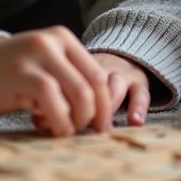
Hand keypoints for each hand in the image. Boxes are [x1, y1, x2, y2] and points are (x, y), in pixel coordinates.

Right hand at [0, 26, 112, 135]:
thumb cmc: (11, 74)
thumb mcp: (45, 66)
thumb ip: (68, 80)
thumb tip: (98, 114)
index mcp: (63, 38)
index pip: (98, 74)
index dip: (106, 104)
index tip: (102, 126)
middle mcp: (52, 42)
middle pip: (91, 85)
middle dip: (95, 115)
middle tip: (88, 133)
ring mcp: (36, 55)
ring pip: (77, 92)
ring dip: (78, 120)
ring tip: (68, 132)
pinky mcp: (20, 72)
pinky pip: (51, 98)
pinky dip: (60, 119)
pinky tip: (55, 130)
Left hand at [31, 53, 151, 131]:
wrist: (100, 52)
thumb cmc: (71, 75)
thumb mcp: (56, 81)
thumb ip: (47, 97)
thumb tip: (39, 118)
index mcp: (73, 59)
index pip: (66, 76)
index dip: (56, 100)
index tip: (42, 120)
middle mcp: (96, 62)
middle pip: (91, 81)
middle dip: (83, 107)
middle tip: (73, 129)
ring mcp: (118, 69)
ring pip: (114, 84)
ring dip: (106, 107)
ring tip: (100, 129)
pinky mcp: (137, 79)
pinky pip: (141, 92)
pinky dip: (138, 106)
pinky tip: (135, 121)